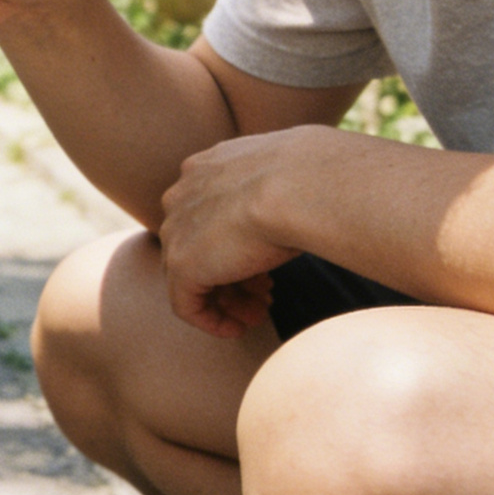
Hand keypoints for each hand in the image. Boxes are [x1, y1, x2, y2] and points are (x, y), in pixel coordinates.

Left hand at [157, 127, 321, 337]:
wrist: (303, 184)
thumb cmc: (317, 176)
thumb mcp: (295, 174)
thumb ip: (282, 187)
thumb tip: (308, 195)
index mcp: (208, 166)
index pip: (211, 213)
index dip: (238, 243)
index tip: (268, 265)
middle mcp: (184, 193)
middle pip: (198, 244)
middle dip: (232, 273)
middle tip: (267, 294)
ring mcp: (177, 229)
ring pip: (192, 275)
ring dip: (226, 299)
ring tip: (259, 313)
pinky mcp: (182, 264)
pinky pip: (186, 304)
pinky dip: (212, 321)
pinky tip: (239, 329)